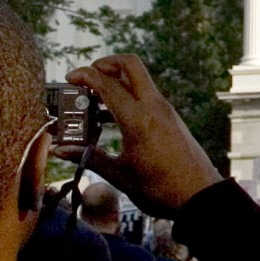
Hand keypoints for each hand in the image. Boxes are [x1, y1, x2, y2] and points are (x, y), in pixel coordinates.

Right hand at [65, 55, 223, 215]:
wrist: (200, 197)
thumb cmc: (160, 189)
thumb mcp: (119, 175)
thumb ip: (88, 157)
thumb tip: (59, 150)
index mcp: (138, 119)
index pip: (107, 84)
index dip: (85, 76)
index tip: (69, 78)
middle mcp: (154, 106)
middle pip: (130, 64)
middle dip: (105, 63)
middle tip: (87, 78)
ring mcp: (165, 110)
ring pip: (139, 78)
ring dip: (116, 80)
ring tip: (94, 100)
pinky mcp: (170, 117)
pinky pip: (146, 94)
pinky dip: (128, 94)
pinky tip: (112, 116)